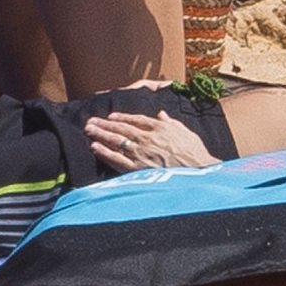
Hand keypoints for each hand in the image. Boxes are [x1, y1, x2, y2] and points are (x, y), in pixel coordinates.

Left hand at [85, 110, 216, 171]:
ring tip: (88, 130)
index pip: (137, 120)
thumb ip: (171, 123)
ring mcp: (141, 153)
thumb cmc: (194, 153)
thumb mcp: (185, 132)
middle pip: (122, 129)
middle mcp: (147, 138)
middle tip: (91, 121)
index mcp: (160, 127)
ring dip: (101, 134)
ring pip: (116, 141)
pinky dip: (105, 152)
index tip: (111, 116)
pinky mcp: (137, 169)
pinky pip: (117, 159)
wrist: (197, 172)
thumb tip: (161, 114)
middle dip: (105, 124)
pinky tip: (95, 147)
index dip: (123, 118)